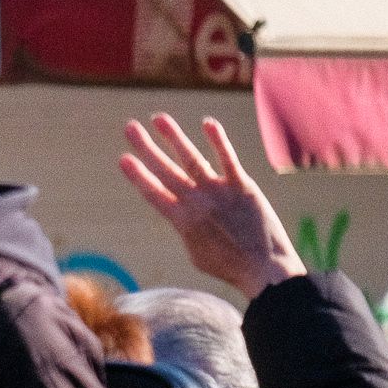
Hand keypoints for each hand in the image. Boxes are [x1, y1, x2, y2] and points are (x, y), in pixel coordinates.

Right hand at [119, 114, 305, 298]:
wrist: (264, 269)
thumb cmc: (229, 267)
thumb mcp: (196, 253)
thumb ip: (187, 229)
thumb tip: (184, 216)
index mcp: (181, 222)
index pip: (152, 193)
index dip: (137, 174)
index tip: (123, 158)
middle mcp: (196, 203)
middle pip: (165, 170)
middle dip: (145, 147)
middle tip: (130, 127)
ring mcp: (219, 193)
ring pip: (191, 159)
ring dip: (173, 137)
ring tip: (158, 118)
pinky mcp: (243, 188)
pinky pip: (228, 160)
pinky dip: (217, 141)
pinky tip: (207, 123)